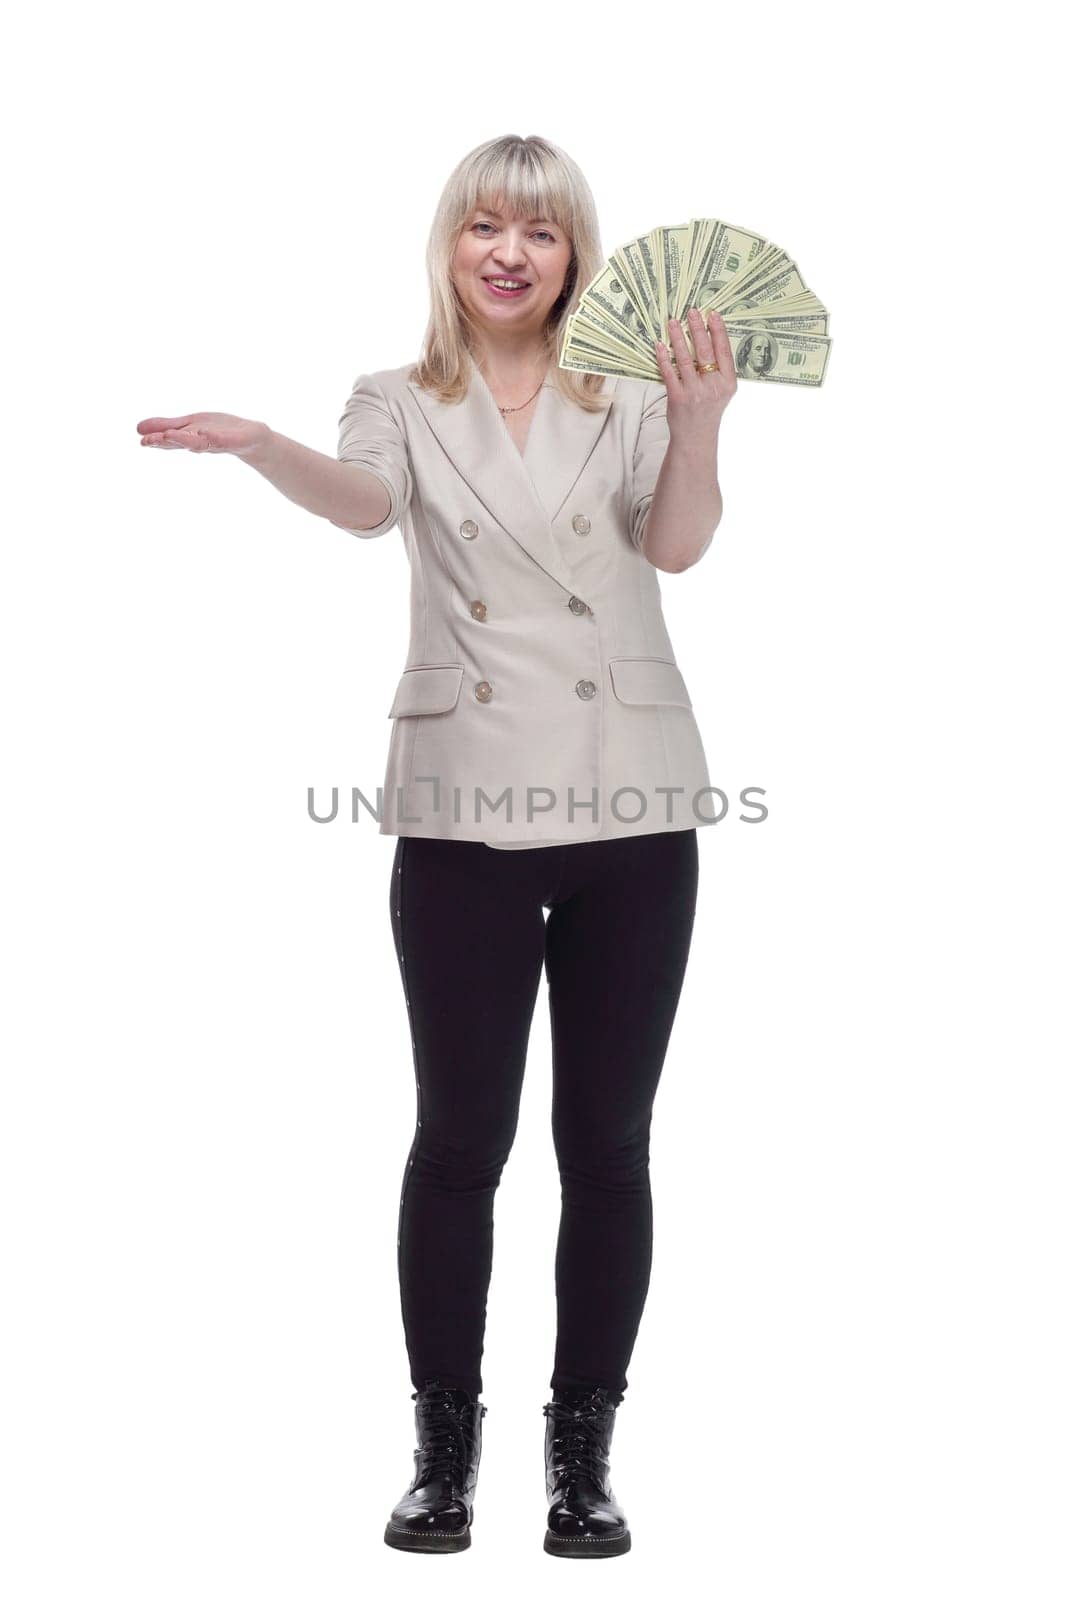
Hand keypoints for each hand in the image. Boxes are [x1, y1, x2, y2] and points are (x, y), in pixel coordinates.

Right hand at [136, 412, 271, 456]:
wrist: (251, 437)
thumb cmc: (218, 431)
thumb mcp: (189, 426)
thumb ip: (165, 426)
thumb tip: (137, 428)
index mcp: (188, 438)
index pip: (169, 440)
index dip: (156, 440)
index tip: (141, 439)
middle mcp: (200, 442)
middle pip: (180, 443)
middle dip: (164, 442)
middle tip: (148, 441)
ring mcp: (216, 442)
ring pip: (198, 443)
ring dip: (184, 440)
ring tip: (169, 435)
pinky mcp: (232, 441)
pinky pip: (222, 440)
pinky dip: (213, 437)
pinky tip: (205, 433)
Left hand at [654, 308, 736, 449]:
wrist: (696, 437)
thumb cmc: (708, 410)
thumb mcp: (721, 391)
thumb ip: (719, 369)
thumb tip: (708, 337)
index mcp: (728, 383)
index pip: (724, 351)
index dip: (718, 331)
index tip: (712, 314)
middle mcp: (713, 387)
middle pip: (705, 351)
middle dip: (698, 329)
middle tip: (692, 312)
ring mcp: (695, 392)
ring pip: (685, 359)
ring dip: (678, 338)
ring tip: (673, 322)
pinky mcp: (677, 398)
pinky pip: (669, 372)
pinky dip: (664, 357)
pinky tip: (660, 345)